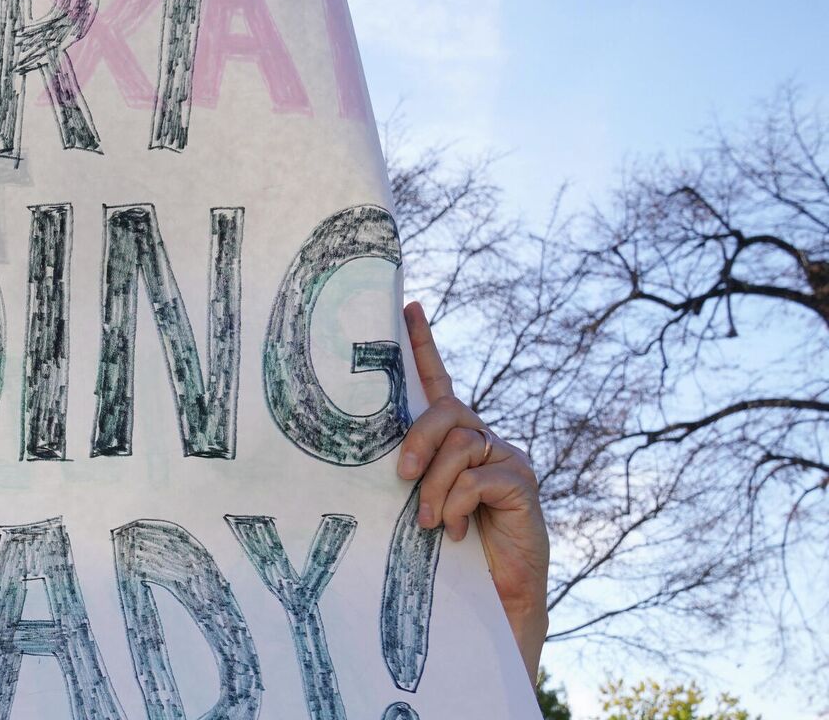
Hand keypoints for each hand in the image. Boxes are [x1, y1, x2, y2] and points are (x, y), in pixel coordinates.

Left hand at [398, 302, 549, 687]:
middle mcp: (485, 441)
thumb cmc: (449, 552)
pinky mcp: (523, 485)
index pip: (438, 383)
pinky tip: (458, 530)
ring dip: (436, 486)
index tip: (407, 307)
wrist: (496, 600)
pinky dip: (460, 503)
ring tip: (430, 522)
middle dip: (418, 440)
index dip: (424, 346)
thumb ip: (412, 475)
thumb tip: (385, 463)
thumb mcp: (422, 504)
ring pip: (462, 446)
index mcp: (455, 441)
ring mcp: (507, 460)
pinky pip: (481, 477)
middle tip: (400, 477)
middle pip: (448, 411)